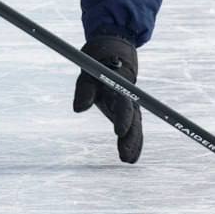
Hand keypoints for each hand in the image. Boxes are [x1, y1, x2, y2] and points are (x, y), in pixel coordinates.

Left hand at [73, 35, 142, 162]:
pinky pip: (134, 128)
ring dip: (134, 144)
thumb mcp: (87, 73)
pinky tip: (131, 158)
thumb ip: (84, 91)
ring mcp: (130, 104)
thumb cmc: (99, 62)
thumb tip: (78, 109)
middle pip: (133, 121)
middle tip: (125, 157)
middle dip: (131, 139)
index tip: (119, 132)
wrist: (114, 52)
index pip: (124, 104)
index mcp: (120, 86)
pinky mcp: (128, 111)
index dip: (123, 118)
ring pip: (136, 127)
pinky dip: (134, 142)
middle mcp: (129, 97)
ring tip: (128, 161)